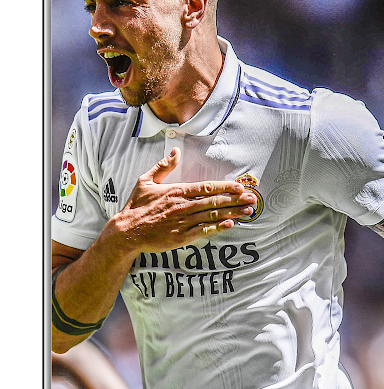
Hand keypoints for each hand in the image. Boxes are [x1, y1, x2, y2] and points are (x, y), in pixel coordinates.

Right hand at [114, 148, 256, 254]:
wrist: (127, 231)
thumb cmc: (136, 206)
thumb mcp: (145, 181)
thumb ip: (162, 167)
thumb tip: (174, 152)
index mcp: (176, 191)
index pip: (206, 187)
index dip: (225, 187)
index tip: (239, 186)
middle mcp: (182, 206)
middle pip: (214, 201)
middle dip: (235, 200)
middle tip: (252, 198)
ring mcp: (183, 222)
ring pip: (212, 216)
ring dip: (232, 213)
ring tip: (248, 211)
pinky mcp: (181, 237)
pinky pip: (204, 231)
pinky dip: (218, 227)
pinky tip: (230, 224)